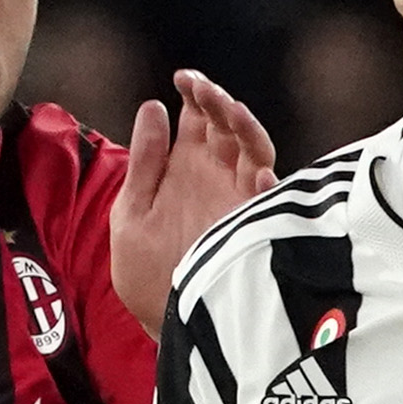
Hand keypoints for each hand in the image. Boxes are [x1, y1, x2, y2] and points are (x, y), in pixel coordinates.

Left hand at [107, 70, 279, 334]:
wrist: (165, 323)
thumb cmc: (144, 273)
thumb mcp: (132, 212)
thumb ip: (144, 162)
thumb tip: (153, 106)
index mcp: (186, 168)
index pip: (199, 117)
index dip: (195, 93)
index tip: (183, 79)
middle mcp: (217, 178)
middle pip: (229, 126)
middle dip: (219, 103)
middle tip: (204, 90)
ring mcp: (239, 202)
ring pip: (255, 152)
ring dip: (246, 129)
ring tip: (230, 113)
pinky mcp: (255, 230)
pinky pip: (270, 202)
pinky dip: (268, 189)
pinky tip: (256, 177)